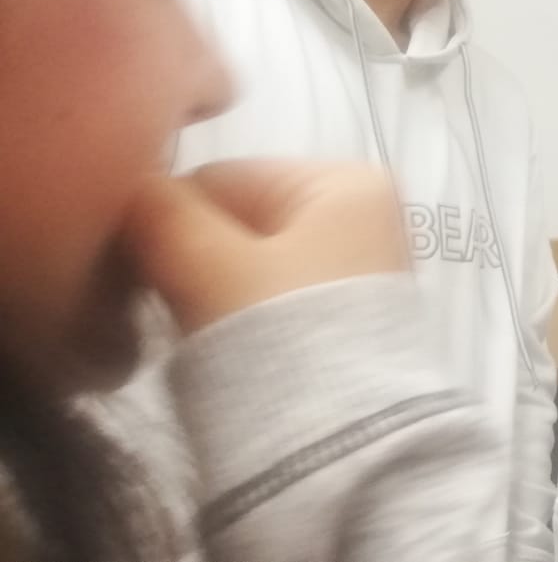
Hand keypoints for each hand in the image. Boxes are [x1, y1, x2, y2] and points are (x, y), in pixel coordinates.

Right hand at [124, 161, 407, 331]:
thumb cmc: (280, 336)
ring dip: (210, 291)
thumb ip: (160, 213)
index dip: (165, 218)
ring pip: (250, 262)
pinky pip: (272, 299)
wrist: (342, 440)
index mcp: (346, 181)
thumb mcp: (205, 262)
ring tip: (190, 328)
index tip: (132, 267)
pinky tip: (221, 346)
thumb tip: (135, 192)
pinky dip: (239, 316)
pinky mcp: (349, 320)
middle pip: (238, 219)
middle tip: (155, 301)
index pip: (221, 178)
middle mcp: (365, 213)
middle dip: (191, 256)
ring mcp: (361, 268)